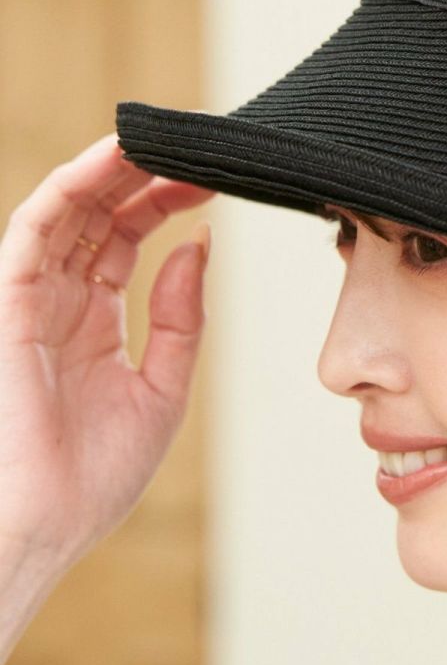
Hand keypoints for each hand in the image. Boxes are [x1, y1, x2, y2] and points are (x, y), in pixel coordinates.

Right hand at [0, 131, 215, 573]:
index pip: (124, 240)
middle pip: (95, 216)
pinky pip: (32, 238)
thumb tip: (198, 246)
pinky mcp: (10, 311)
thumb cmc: (97, 474)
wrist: (50, 526)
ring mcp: (31, 304)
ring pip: (63, 214)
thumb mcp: (163, 389)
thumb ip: (180, 317)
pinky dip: (66, 195)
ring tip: (151, 138)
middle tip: (189, 144)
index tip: (209, 179)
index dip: (162, 203)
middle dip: (138, 175)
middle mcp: (58, 303)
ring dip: (103, 171)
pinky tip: (104, 166)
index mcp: (92, 321)